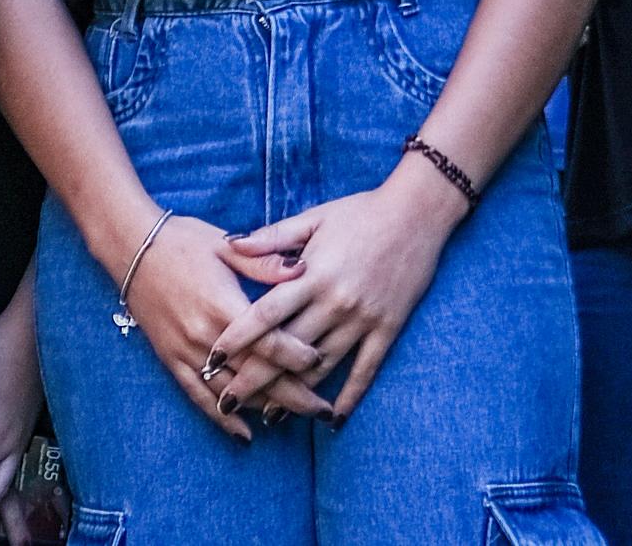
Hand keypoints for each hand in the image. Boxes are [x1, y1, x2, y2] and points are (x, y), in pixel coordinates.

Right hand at [110, 214, 303, 441]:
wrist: (131, 248)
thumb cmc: (183, 241)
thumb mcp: (227, 245)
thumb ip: (265, 262)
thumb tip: (303, 269)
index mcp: (223, 304)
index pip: (267, 341)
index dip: (296, 355)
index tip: (321, 363)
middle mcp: (205, 335)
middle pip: (255, 374)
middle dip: (292, 395)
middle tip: (322, 410)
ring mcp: (185, 351)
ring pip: (231, 391)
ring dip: (264, 408)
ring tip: (296, 419)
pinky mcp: (171, 359)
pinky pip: (198, 396)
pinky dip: (222, 418)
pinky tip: (245, 435)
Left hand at [213, 160, 464, 421]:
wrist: (418, 213)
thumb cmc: (361, 212)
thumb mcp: (314, 218)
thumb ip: (271, 236)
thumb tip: (229, 243)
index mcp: (312, 273)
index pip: (266, 313)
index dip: (238, 337)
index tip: (212, 358)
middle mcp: (335, 300)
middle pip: (287, 348)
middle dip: (256, 378)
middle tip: (228, 403)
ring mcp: (362, 318)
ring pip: (322, 366)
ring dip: (295, 394)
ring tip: (269, 417)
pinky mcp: (387, 328)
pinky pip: (365, 370)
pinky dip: (348, 397)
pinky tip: (332, 419)